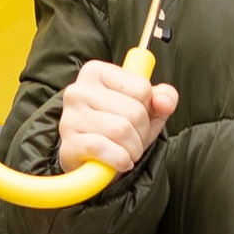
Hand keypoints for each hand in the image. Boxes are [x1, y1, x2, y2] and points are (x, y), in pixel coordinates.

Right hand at [57, 58, 178, 178]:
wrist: (92, 162)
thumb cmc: (119, 128)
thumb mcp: (148, 109)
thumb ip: (164, 98)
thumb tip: (164, 101)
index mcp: (95, 72)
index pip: (142, 88)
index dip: (148, 109)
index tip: (137, 117)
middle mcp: (78, 90)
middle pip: (134, 111)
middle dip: (142, 132)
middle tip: (133, 140)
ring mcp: (70, 117)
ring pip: (122, 131)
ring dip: (133, 149)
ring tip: (126, 151)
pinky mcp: (69, 143)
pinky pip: (106, 149)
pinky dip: (121, 160)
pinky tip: (119, 162)